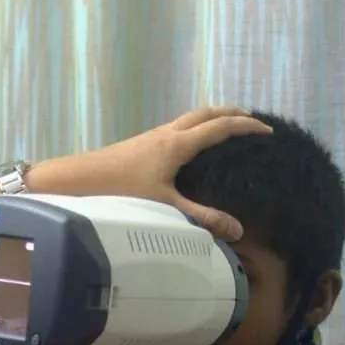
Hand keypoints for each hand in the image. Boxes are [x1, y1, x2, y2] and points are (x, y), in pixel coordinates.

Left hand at [28, 106, 273, 241]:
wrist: (75, 181)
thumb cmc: (119, 191)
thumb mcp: (164, 207)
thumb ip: (202, 218)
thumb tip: (238, 232)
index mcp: (178, 143)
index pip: (222, 126)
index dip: (247, 126)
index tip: (268, 130)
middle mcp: (166, 133)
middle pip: (206, 113)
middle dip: (231, 113)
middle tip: (252, 120)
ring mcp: (151, 136)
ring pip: (189, 118)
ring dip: (211, 118)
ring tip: (226, 129)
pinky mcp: (138, 144)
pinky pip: (175, 128)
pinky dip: (193, 129)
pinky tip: (189, 148)